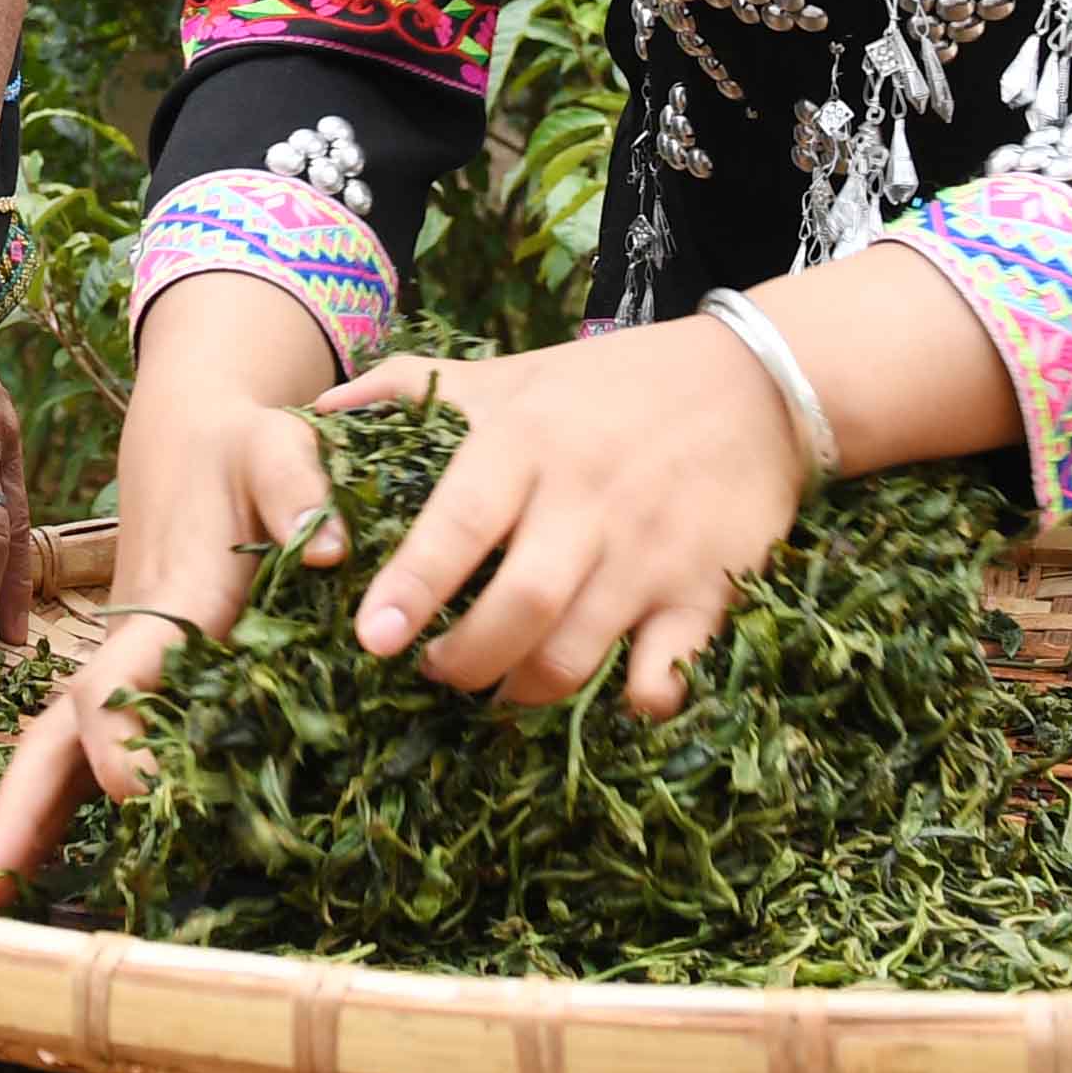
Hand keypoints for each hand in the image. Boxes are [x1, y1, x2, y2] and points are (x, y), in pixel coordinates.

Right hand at [0, 395, 333, 892]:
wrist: (192, 439)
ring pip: (60, 750)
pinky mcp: (139, 683)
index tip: (134, 791)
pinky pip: (88, 751)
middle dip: (21, 804)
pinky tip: (40, 866)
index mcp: (166, 607)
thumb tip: (330, 551)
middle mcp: (131, 651)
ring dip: (24, 818)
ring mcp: (126, 673)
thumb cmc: (242, 448)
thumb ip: (301, 489)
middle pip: (59, 733)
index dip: (119, 735)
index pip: (120, 679)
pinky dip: (59, 806)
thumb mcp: (278, 449)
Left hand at [325, 322, 813, 714]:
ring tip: (499, 690)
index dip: (413, 585)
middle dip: (464, 661)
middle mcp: (586, 501)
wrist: (754, 381)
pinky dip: (636, 699)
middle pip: (518, 606)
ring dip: (527, 689)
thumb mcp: (511, 373)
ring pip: (578, 650)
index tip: (372, 637)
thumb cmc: (608, 385)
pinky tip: (612, 695)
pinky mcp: (706, 590)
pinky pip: (667, 670)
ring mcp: (649, 552)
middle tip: (435, 673)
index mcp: (528, 444)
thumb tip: (316, 412)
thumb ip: (410, 390)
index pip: (459, 523)